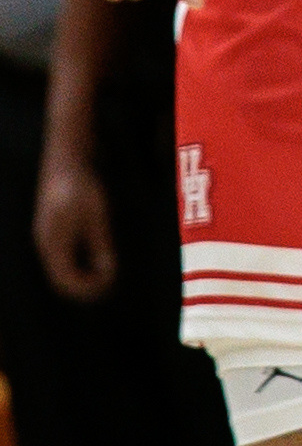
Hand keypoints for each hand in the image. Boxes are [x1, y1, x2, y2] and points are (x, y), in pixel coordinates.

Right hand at [33, 149, 113, 302]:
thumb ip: (102, 247)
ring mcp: (48, 234)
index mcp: (52, 245)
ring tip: (108, 271)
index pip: (66, 281)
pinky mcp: (54, 226)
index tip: (110, 286)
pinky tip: (99, 255)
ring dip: (84, 273)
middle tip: (112, 282)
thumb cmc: (82, 185)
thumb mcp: (98, 217)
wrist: (67, 156)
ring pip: (63, 266)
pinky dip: (81, 260)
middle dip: (86, 284)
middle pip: (62, 277)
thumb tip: (109, 275)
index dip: (88, 290)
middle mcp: (45, 243)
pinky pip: (65, 254)